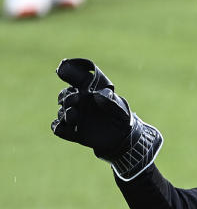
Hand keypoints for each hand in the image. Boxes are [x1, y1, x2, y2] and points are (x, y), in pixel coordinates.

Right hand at [51, 58, 161, 179]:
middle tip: (76, 100)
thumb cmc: (120, 115)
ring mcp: (75, 118)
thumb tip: (96, 95)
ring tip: (74, 115)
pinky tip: (61, 127)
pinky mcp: (75, 133)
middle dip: (67, 98)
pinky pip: (60, 130)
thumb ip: (108, 99)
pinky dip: (59, 128)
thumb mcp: (119, 106)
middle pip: (64, 98)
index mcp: (87, 93)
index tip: (63, 72)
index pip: (74, 81)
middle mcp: (78, 104)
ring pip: (62, 114)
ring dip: (65, 114)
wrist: (124, 136)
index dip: (68, 75)